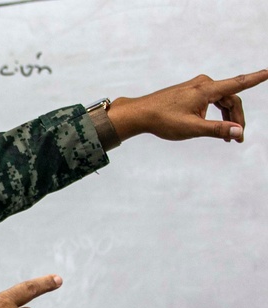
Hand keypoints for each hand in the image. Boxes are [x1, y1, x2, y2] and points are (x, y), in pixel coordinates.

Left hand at [107, 69, 267, 142]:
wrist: (140, 114)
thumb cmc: (163, 120)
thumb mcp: (192, 128)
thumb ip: (217, 130)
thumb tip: (238, 132)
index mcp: (206, 89)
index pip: (238, 84)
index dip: (256, 78)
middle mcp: (203, 84)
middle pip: (230, 99)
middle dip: (236, 119)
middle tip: (237, 139)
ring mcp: (196, 86)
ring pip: (221, 101)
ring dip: (226, 118)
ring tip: (226, 138)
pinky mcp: (190, 92)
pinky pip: (210, 101)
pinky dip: (215, 114)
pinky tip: (213, 128)